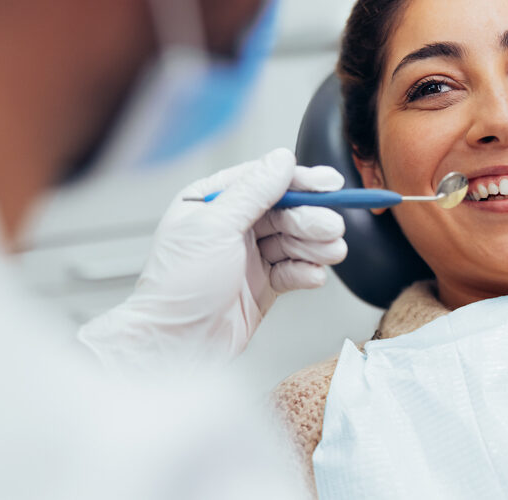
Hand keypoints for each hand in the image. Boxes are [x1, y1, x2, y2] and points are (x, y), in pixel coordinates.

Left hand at [79, 148, 346, 373]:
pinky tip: (313, 275)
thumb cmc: (178, 289)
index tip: (328, 183)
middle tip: (331, 227)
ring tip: (330, 252)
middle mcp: (231, 227)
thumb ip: (252, 192)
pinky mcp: (262, 285)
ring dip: (315, 246)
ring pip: (293, 240)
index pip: (262, 181)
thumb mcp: (214, 227)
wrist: (177, 345)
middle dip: (310, 219)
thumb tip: (280, 161)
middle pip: (284, 211)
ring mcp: (248, 257)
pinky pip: (293, 270)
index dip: (298, 181)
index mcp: (211, 203)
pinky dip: (306, 272)